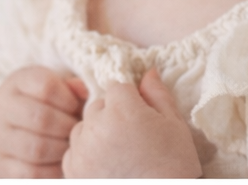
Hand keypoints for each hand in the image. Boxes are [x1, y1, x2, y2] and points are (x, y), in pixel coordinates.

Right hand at [0, 65, 86, 177]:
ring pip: (36, 148)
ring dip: (61, 149)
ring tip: (70, 144)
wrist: (2, 128)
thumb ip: (70, 87)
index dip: (67, 97)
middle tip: (77, 128)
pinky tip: (60, 161)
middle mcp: (3, 108)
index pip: (46, 86)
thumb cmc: (39, 102)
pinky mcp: (2, 166)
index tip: (75, 105)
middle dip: (67, 126)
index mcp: (18, 82)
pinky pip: (31, 173)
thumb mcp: (51, 85)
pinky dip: (52, 170)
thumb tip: (85, 92)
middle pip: (41, 118)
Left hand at [63, 67, 201, 177]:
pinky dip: (85, 155)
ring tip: (119, 153)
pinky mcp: (73, 174)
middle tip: (132, 137)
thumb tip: (148, 72)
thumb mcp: (174, 124)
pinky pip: (73, 152)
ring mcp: (81, 153)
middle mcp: (96, 127)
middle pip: (98, 105)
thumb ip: (157, 93)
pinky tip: (106, 167)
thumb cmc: (173, 165)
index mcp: (121, 109)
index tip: (141, 116)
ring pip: (83, 128)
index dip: (131, 99)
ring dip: (96, 134)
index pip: (117, 86)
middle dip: (113, 114)